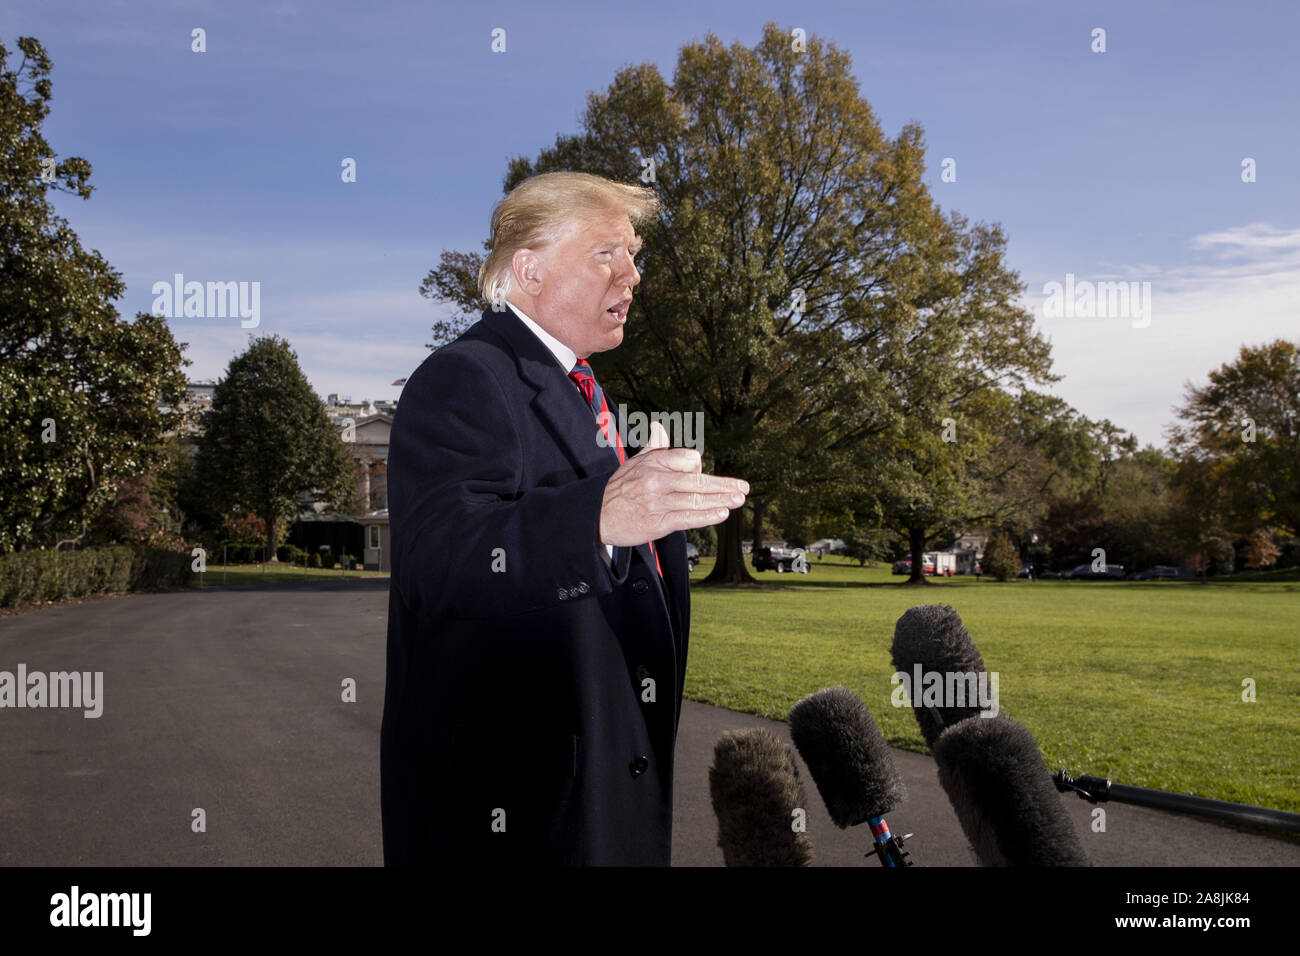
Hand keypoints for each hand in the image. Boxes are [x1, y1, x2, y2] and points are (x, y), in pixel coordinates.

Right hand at [598, 421, 748, 546]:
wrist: (597, 516)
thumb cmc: (620, 489)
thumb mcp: (634, 463)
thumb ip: (653, 447)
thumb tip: (658, 427)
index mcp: (654, 462)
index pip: (690, 459)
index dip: (700, 468)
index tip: (702, 477)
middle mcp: (657, 480)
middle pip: (698, 480)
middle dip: (724, 485)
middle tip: (744, 488)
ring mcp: (658, 502)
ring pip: (696, 500)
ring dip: (721, 500)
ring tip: (738, 500)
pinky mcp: (658, 523)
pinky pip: (687, 518)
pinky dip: (706, 516)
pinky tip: (721, 514)